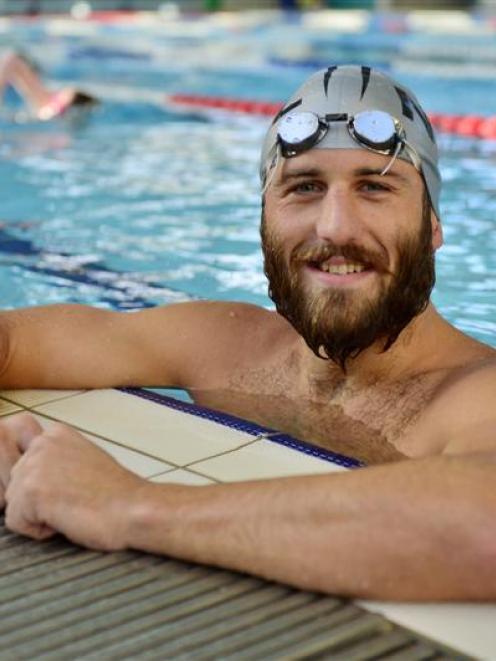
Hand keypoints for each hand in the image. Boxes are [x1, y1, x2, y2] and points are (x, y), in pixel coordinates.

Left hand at [5, 416, 146, 549]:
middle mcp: (41, 444)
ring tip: (72, 508)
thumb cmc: (115, 493)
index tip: (77, 488)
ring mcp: (34, 465)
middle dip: (40, 502)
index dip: (50, 488)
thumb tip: (38, 478)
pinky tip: (67, 518)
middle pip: (16, 487)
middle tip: (76, 500)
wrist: (133, 508)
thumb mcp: (82, 460)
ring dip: (39, 516)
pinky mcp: (31, 491)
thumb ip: (56, 461)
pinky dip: (38, 530)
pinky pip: (15, 523)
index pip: (26, 470)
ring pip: (14, 505)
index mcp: (55, 434)